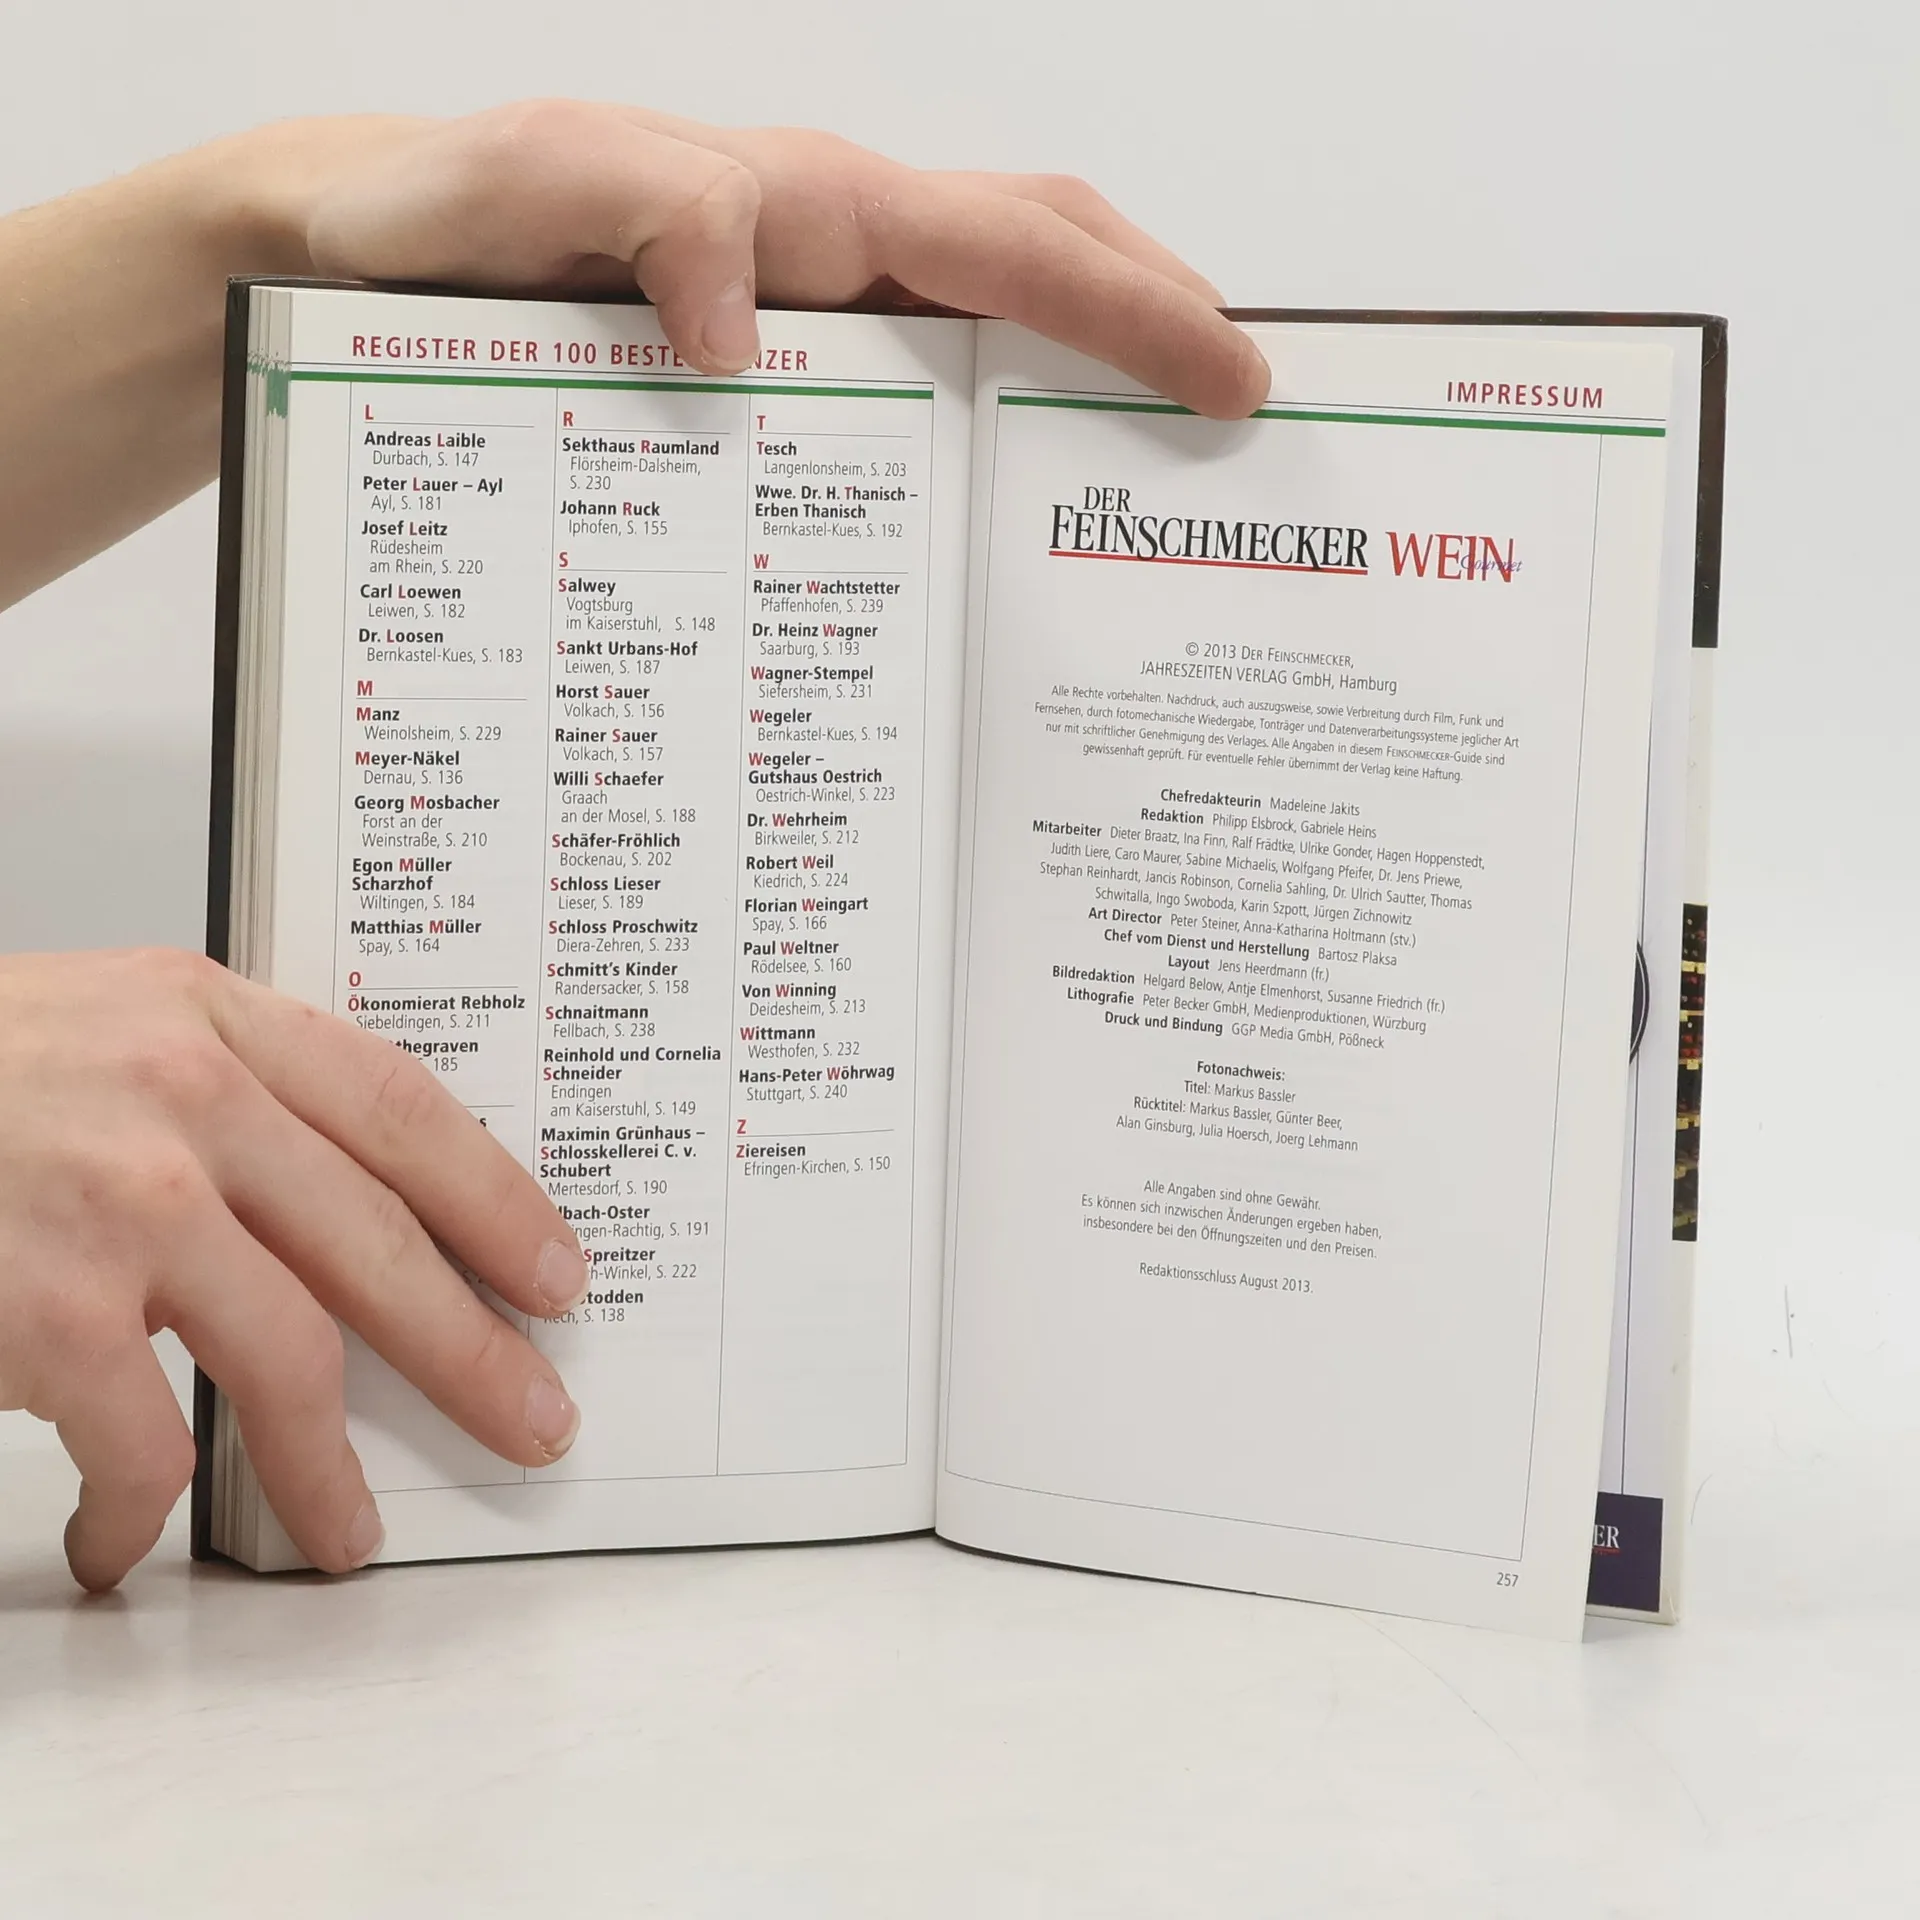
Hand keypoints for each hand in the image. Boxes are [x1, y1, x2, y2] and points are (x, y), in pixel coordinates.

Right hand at [0, 949, 586, 1590]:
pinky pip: (142, 1441)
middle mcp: (180, 1099)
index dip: (498, 1201)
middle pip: (378, 1243)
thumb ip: (228, 1086)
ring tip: (355, 1531)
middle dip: (472, 1350)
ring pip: (290, 1357)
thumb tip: (346, 1204)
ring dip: (329, 1468)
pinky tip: (133, 1539)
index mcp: (208, 1018)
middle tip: (532, 1417)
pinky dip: (146, 1511)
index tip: (558, 1274)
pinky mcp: (42, 1308)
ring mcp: (115, 1203)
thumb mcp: (106, 1025)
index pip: (404, 1111)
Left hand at [296, 100, 1269, 415]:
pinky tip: (999, 515)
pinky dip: (980, 436)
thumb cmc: (435, 215)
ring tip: (1157, 473)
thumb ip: (645, 208)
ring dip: (1088, 380)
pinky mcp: (770, 380)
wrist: (355, 256)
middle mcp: (827, 255)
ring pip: (983, 329)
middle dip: (1154, 322)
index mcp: (806, 203)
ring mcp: (807, 318)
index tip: (1225, 373)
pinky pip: (903, 399)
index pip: (1006, 240)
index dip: (1128, 303)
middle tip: (1243, 413)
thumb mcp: (524, 187)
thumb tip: (747, 323)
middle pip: (1034, 260)